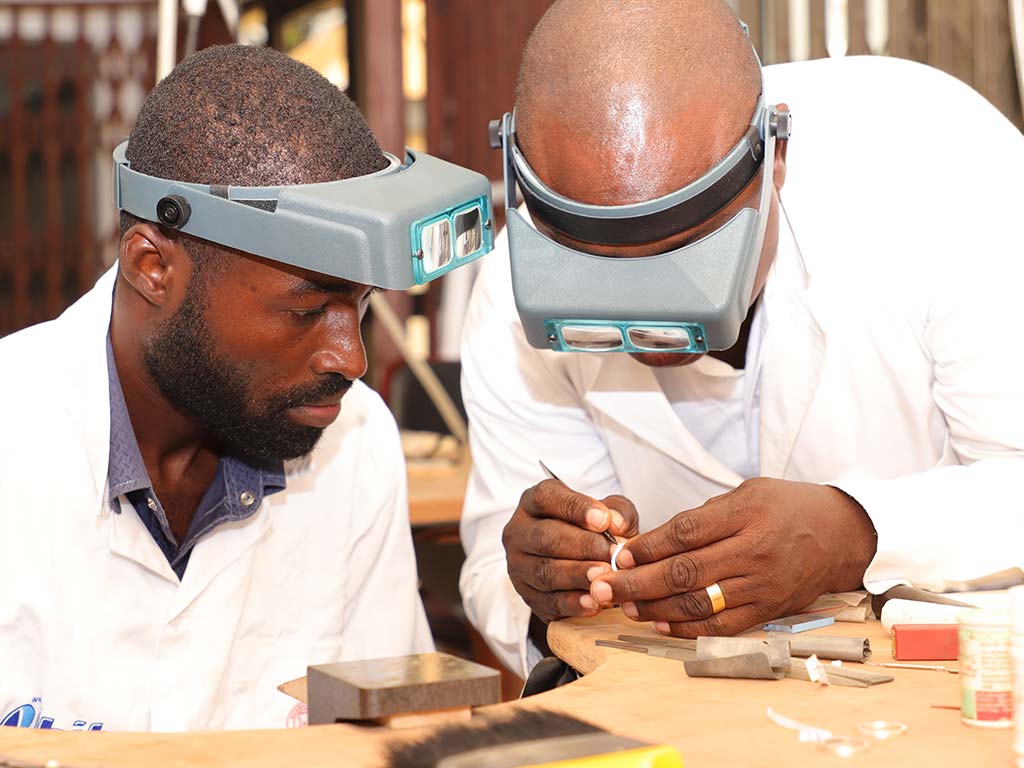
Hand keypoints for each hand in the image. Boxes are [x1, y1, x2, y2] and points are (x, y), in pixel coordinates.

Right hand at [503, 479, 638, 622]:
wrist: (581, 564)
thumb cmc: (593, 531)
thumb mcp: (608, 513)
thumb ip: (617, 511)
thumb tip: (616, 524)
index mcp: (533, 503)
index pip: (546, 497)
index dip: (575, 507)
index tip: (603, 520)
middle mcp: (519, 532)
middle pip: (545, 537)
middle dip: (581, 546)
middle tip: (611, 553)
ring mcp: (519, 566)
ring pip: (545, 571)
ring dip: (577, 575)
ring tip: (604, 575)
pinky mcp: (527, 596)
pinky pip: (547, 601)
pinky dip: (572, 603)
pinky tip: (593, 602)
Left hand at [588, 478, 875, 636]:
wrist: (842, 534)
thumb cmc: (787, 506)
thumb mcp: (748, 492)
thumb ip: (704, 515)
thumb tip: (654, 540)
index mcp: (745, 514)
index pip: (685, 533)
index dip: (646, 546)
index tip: (619, 554)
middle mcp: (753, 551)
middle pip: (684, 571)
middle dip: (637, 582)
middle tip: (604, 586)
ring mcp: (761, 584)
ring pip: (697, 602)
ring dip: (654, 607)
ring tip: (624, 605)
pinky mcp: (768, 609)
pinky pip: (721, 625)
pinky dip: (686, 628)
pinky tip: (659, 623)